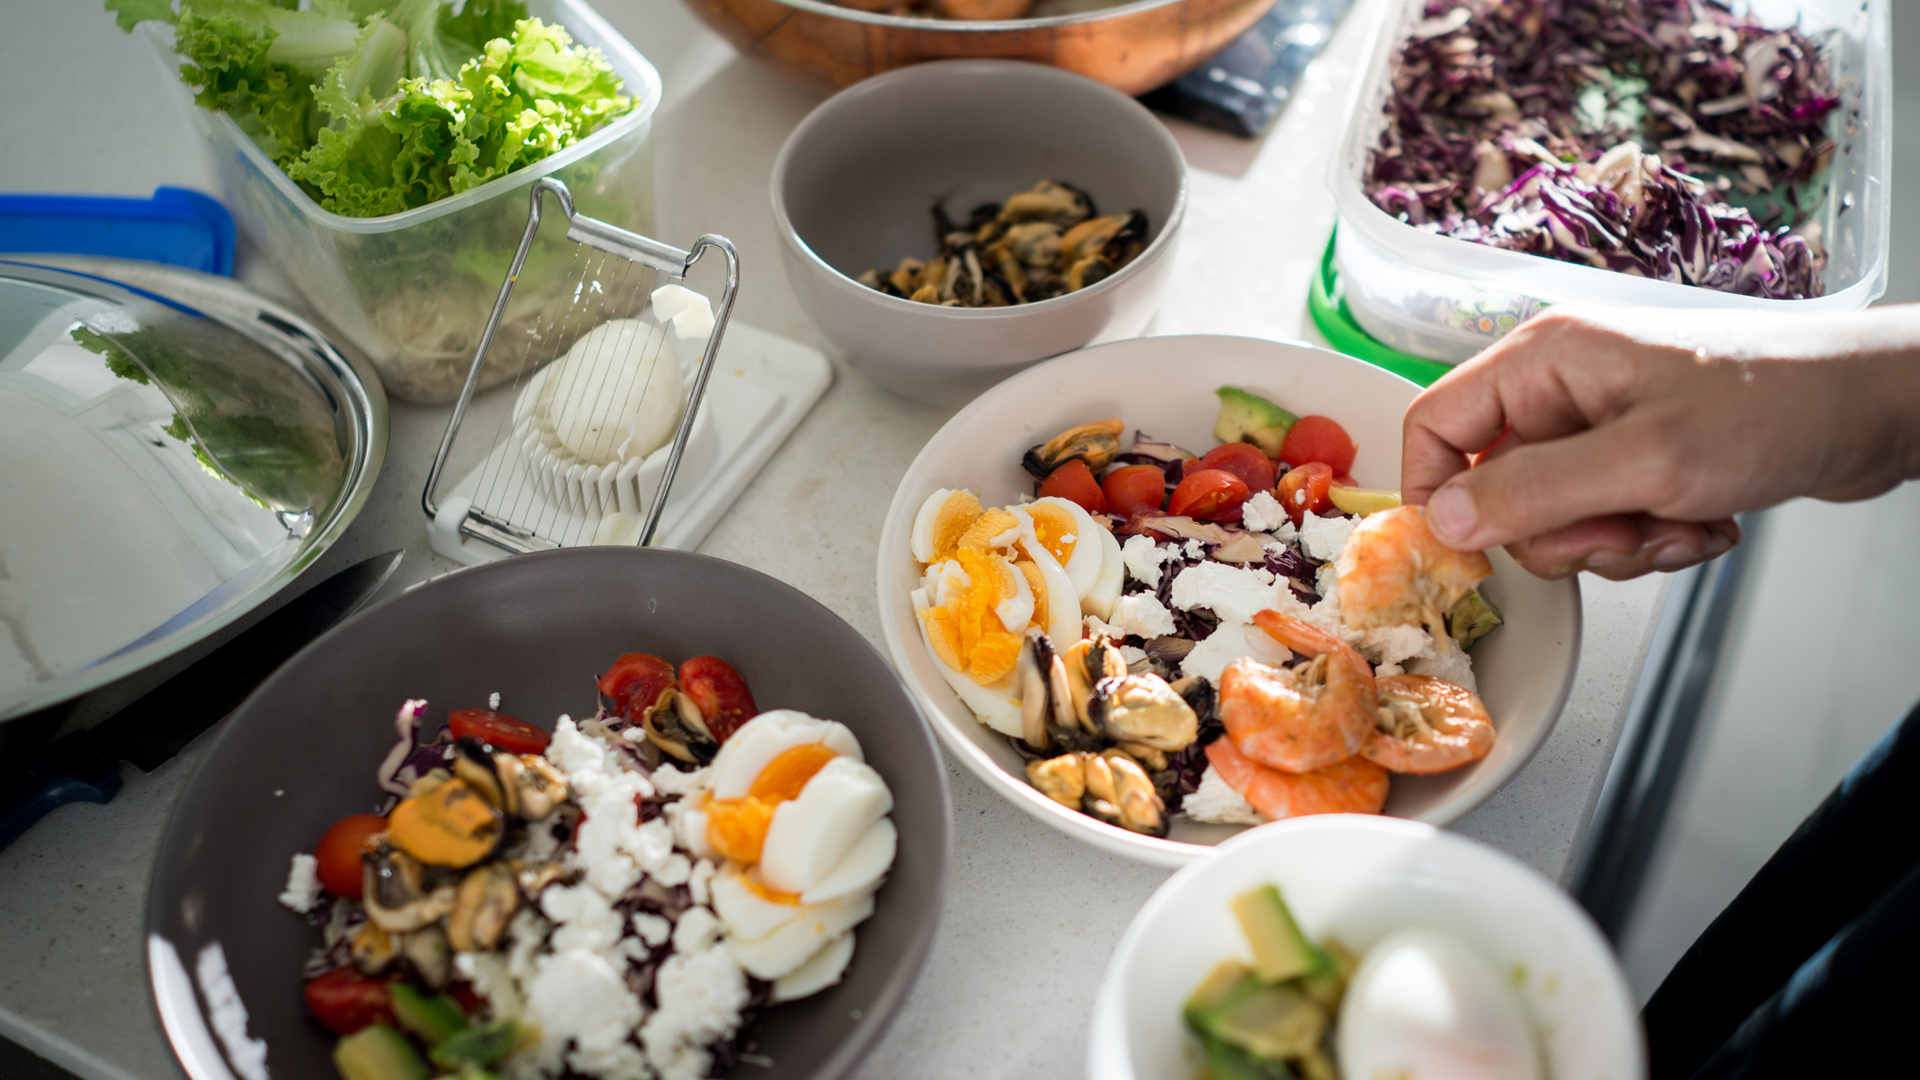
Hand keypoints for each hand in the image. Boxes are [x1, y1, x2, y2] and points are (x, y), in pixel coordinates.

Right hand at [1400, 304, 1919, 579]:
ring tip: (1680, 518)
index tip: (1473, 547)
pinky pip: (1605, 523)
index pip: (1435, 425)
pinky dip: (1653, 537)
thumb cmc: (1776, 406)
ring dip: (1617, 542)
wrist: (1877, 409)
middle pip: (1496, 489)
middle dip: (1563, 532)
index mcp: (1543, 360)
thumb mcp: (1645, 461)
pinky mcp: (1638, 458)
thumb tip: (1442, 520)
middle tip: (1624, 528)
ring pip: (1553, 519)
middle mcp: (1561, 388)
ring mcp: (1600, 425)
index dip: (1438, 493)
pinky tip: (1703, 520)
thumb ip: (1534, 492)